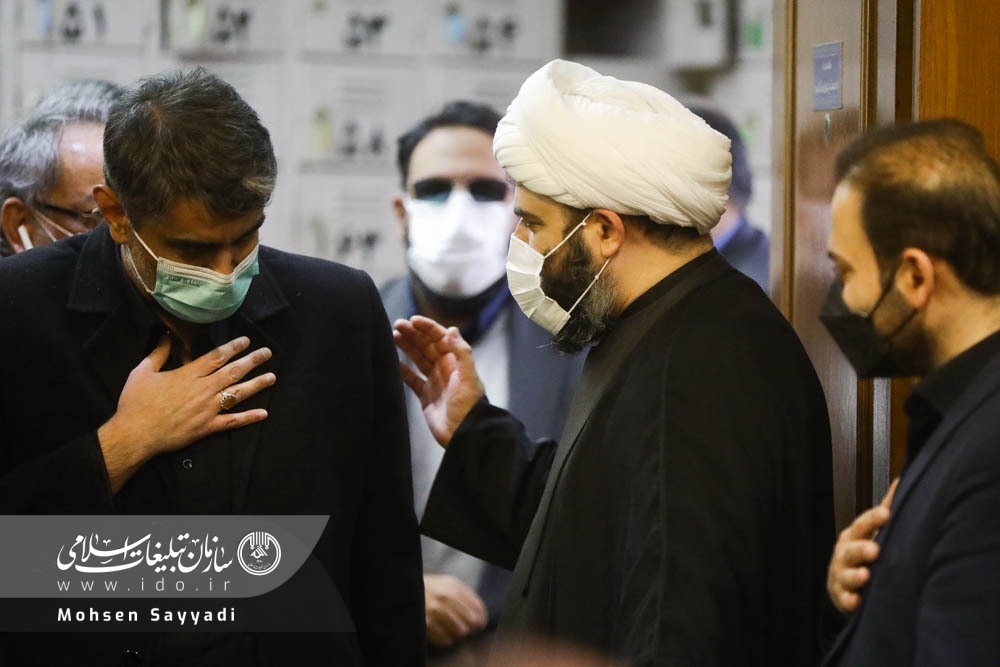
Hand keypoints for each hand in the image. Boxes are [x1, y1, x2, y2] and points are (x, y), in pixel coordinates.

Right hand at [98, 335, 275, 491]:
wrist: (135, 434)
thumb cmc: (136, 403)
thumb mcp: (142, 372)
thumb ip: (157, 354)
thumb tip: (165, 336)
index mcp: (188, 374)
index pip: (216, 357)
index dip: (233, 347)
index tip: (246, 341)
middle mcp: (203, 389)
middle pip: (233, 372)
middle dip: (252, 361)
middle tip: (267, 353)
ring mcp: (208, 409)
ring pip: (238, 394)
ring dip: (257, 384)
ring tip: (272, 377)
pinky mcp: (207, 427)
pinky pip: (233, 421)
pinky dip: (249, 417)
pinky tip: (264, 413)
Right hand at [393, 316, 484, 446]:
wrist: (463, 433)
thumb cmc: (468, 405)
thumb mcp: (468, 377)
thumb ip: (462, 353)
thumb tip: (452, 329)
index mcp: (455, 362)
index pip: (440, 338)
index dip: (427, 327)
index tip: (412, 320)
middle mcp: (445, 369)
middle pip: (426, 346)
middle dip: (413, 334)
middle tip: (397, 324)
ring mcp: (435, 382)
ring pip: (418, 359)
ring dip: (407, 347)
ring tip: (393, 336)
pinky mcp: (426, 396)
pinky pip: (413, 380)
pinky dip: (404, 370)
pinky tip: (394, 362)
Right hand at [424, 573, 487, 647]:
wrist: (406, 590)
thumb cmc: (430, 589)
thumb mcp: (447, 584)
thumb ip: (464, 596)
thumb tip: (480, 616)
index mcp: (453, 586)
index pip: (477, 606)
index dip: (482, 618)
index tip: (481, 624)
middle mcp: (445, 596)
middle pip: (471, 619)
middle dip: (472, 627)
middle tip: (468, 629)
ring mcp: (434, 610)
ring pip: (459, 630)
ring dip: (460, 633)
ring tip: (457, 633)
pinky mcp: (425, 623)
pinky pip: (444, 638)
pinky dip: (446, 640)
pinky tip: (446, 637)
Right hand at [827, 478, 898, 613]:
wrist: (845, 584)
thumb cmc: (864, 552)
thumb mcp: (872, 531)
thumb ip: (885, 510)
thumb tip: (902, 481)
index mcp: (854, 535)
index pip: (862, 524)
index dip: (873, 520)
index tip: (886, 514)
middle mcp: (845, 553)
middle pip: (851, 549)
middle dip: (861, 549)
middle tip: (874, 550)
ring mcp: (841, 574)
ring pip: (846, 574)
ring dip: (855, 576)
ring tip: (865, 576)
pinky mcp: (841, 595)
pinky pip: (844, 598)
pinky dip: (848, 600)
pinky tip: (856, 602)